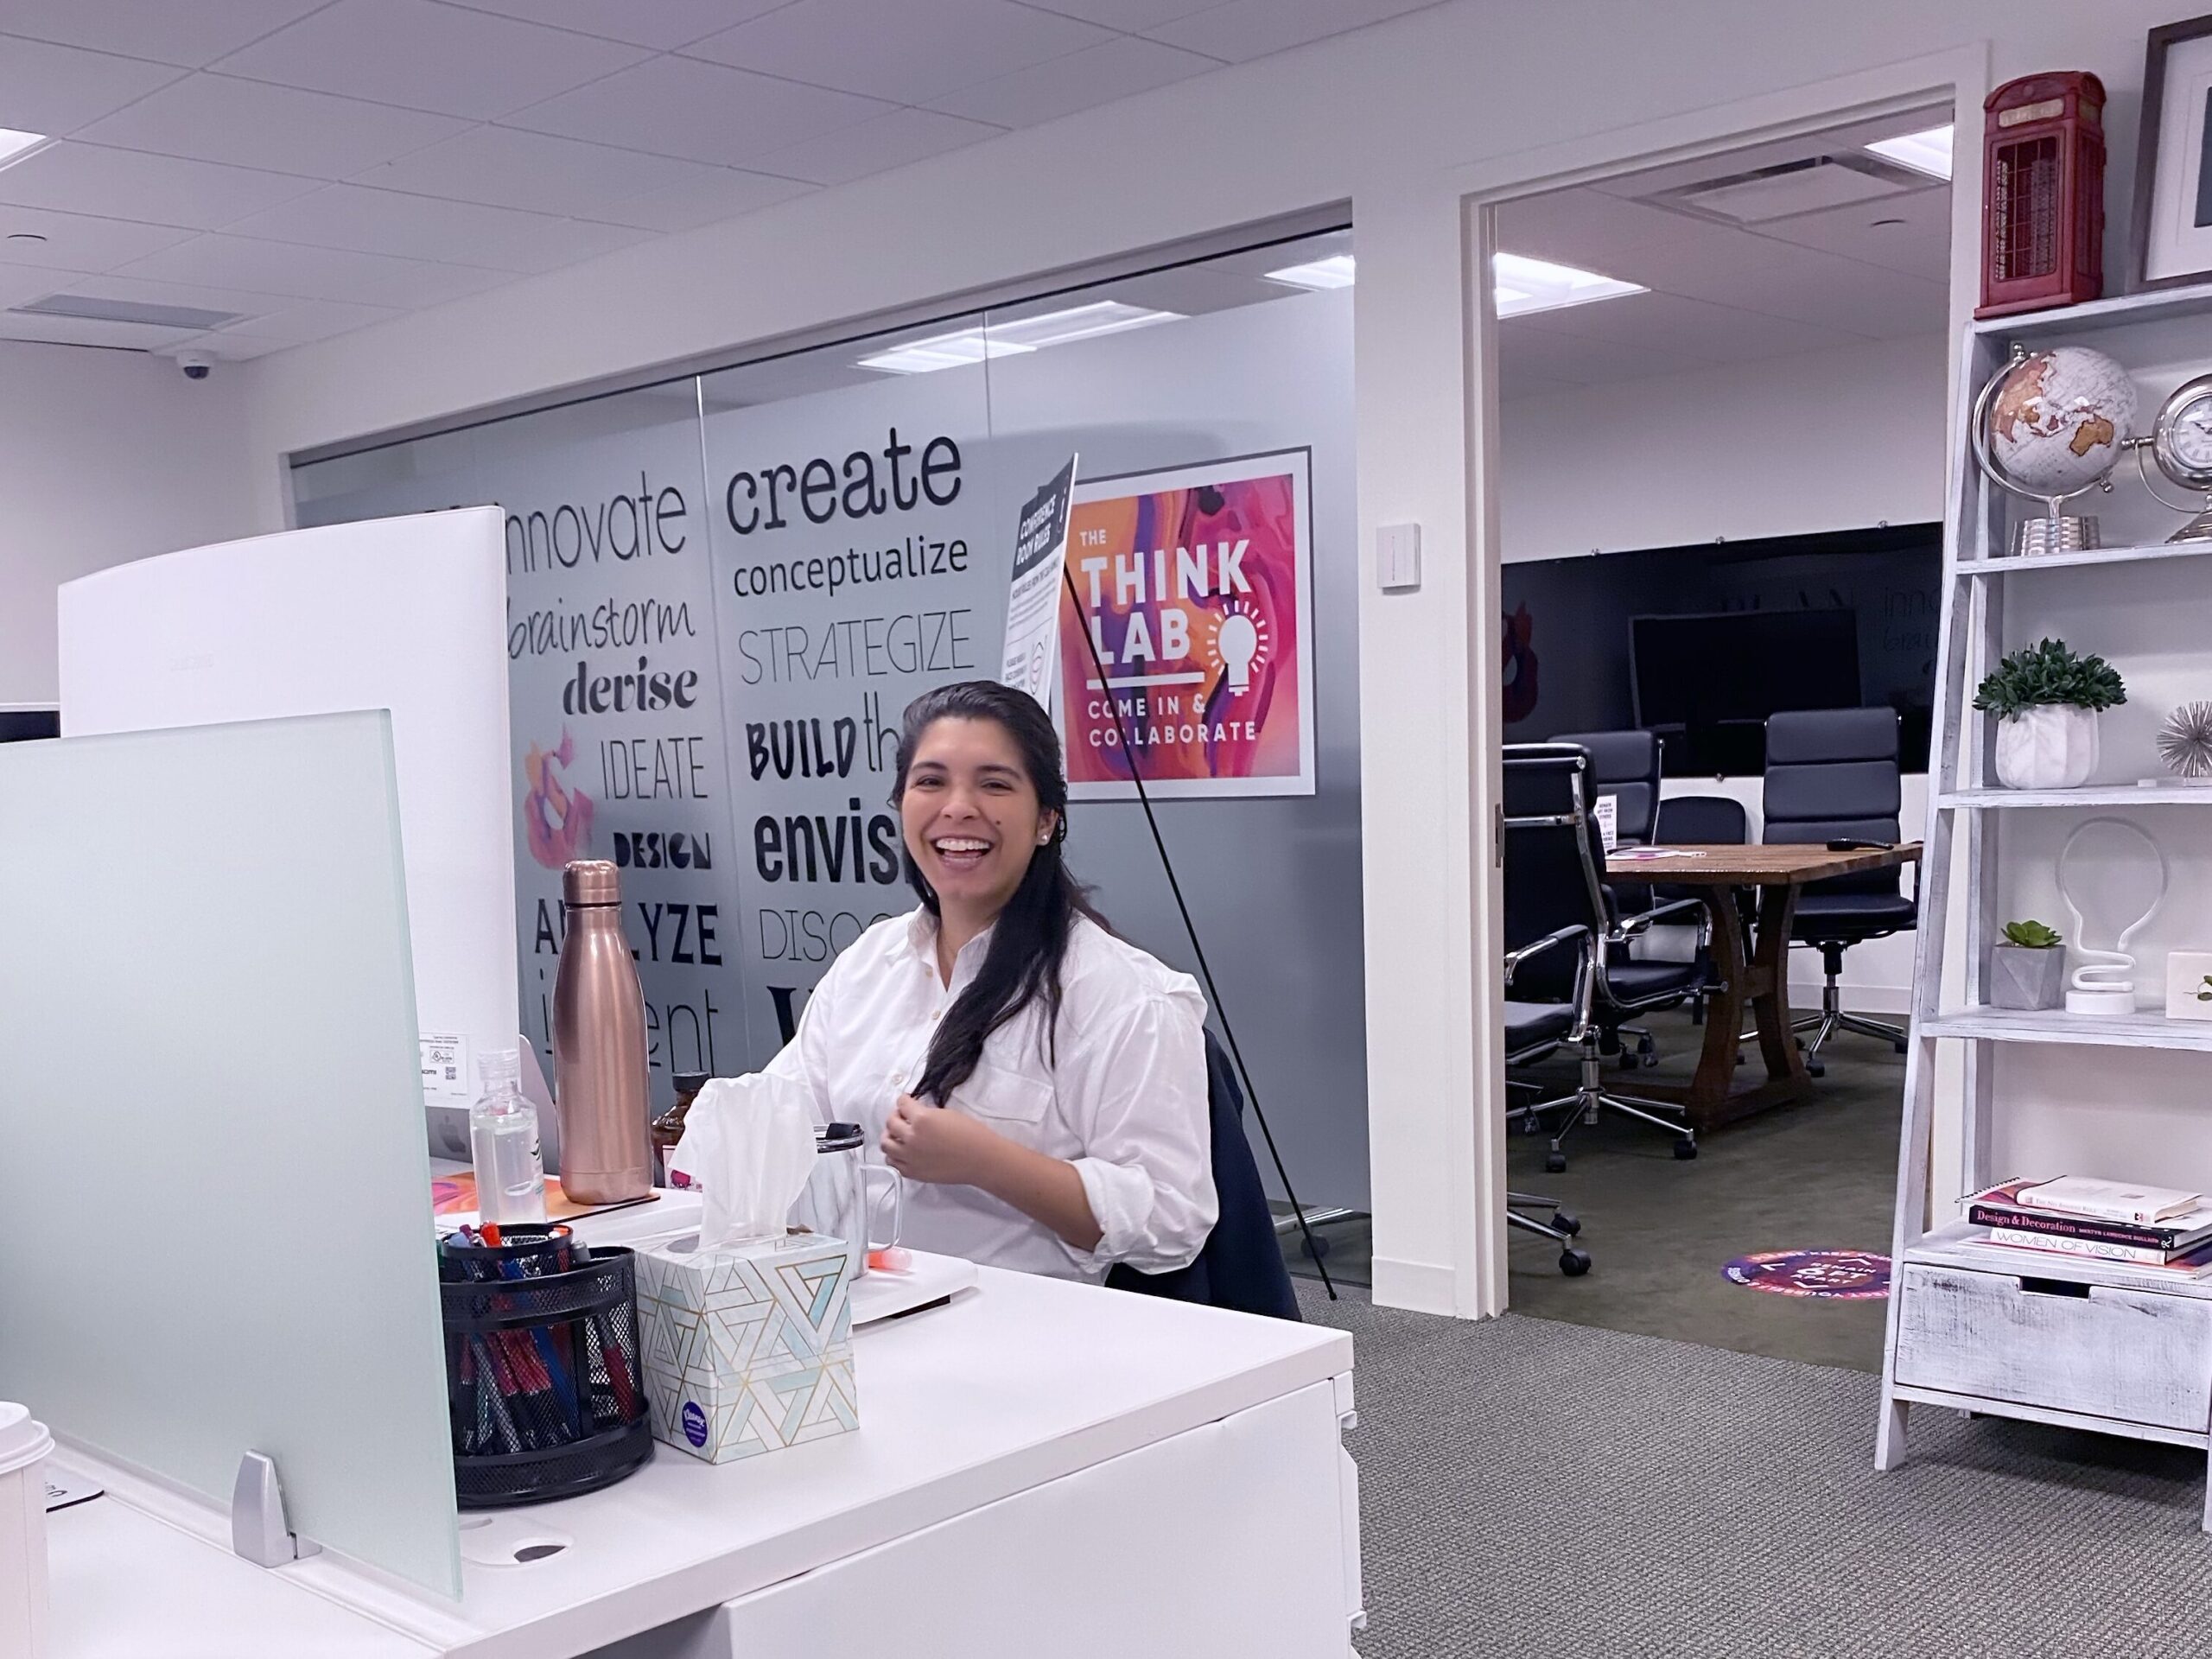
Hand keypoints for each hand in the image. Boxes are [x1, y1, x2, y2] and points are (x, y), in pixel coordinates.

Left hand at [879, 1093, 1000, 1186]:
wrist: (981, 1159)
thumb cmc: (971, 1134)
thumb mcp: (947, 1114)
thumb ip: (926, 1114)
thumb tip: (915, 1115)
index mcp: (921, 1119)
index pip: (902, 1104)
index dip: (904, 1100)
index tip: (905, 1101)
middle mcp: (911, 1138)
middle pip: (890, 1123)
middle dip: (895, 1116)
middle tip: (902, 1116)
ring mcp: (909, 1157)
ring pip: (886, 1144)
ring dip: (890, 1136)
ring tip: (898, 1135)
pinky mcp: (912, 1172)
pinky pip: (893, 1163)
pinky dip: (894, 1155)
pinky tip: (902, 1152)